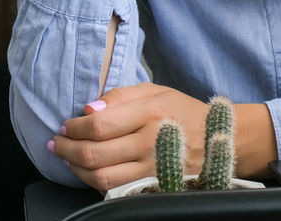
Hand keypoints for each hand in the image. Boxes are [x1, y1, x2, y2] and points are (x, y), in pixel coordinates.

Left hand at [50, 84, 208, 192]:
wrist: (222, 140)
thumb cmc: (185, 112)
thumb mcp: (158, 91)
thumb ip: (121, 96)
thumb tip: (88, 109)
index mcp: (151, 112)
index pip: (98, 124)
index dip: (74, 127)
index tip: (66, 125)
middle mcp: (151, 142)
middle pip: (94, 153)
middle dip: (66, 148)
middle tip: (58, 142)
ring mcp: (152, 168)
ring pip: (99, 176)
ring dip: (75, 168)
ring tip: (68, 158)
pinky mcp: (153, 186)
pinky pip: (113, 189)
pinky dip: (94, 181)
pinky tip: (88, 171)